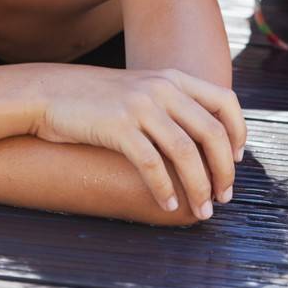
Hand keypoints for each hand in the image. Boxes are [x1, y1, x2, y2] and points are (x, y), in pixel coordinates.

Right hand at [32, 66, 245, 220]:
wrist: (49, 91)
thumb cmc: (95, 99)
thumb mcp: (140, 89)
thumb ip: (169, 103)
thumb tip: (200, 138)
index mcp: (173, 78)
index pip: (225, 101)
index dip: (239, 132)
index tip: (237, 160)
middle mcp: (162, 88)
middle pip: (212, 132)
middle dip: (224, 170)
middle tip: (224, 197)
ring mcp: (140, 106)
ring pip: (186, 152)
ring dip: (200, 186)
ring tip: (202, 209)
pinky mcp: (119, 126)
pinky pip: (152, 164)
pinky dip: (165, 189)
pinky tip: (168, 204)